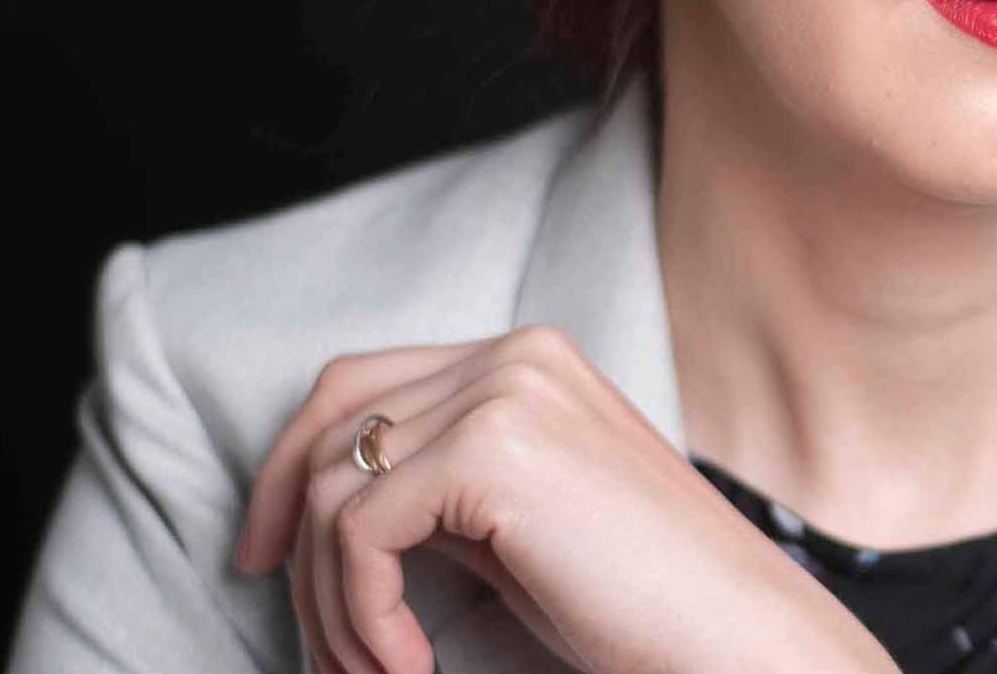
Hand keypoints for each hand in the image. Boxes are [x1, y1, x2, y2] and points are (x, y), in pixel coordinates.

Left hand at [232, 323, 896, 673]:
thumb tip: (331, 518)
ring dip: (329, 603)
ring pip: (334, 487)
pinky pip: (361, 532)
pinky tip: (410, 668)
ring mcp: (506, 391)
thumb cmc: (642, 603)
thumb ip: (445, 489)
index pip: (360, 383)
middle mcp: (514, 353)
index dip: (288, 466)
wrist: (736, 638)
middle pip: (331, 424)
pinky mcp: (494, 450)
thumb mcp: (523, 524)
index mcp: (526, 358)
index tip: (261, 555)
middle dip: (285, 535)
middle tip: (296, 638)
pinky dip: (361, 615)